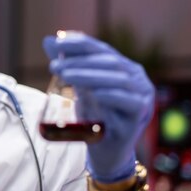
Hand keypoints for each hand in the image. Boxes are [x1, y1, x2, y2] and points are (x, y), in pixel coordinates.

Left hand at [43, 33, 154, 182]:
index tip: (56, 42)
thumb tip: (48, 40)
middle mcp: (137, 79)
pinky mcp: (140, 116)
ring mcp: (142, 97)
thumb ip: (68, 64)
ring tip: (65, 75)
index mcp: (124, 67)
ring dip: (90, 75)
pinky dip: (111, 95)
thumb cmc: (94, 115)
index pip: (102, 49)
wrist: (105, 150)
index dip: (80, 43)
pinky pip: (128, 103)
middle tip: (54, 65)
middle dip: (80, 62)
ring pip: (118, 80)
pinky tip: (93, 93)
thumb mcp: (79, 87)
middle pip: (110, 62)